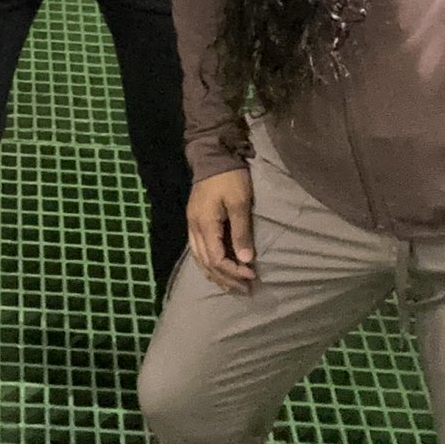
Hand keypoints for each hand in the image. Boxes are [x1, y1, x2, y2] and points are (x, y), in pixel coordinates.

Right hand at [187, 169, 256, 295]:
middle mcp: (194, 228)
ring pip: (199, 259)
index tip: (252, 276)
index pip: (217, 259)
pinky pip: (197, 250)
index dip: (234, 272)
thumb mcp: (239, 202)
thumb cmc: (229, 177)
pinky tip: (216, 270)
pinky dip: (208, 264)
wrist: (212, 154)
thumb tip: (246, 260)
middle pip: (207, 263)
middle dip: (226, 279)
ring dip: (215, 275)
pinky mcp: (194, 220)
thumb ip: (241, 232)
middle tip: (246, 289)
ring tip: (231, 286)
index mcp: (204, 225)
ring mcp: (191, 224)